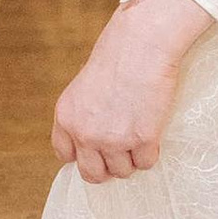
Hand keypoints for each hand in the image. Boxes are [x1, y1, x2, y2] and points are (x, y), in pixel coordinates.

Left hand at [51, 0, 214, 180]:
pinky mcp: (142, 139)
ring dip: (131, 158)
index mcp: (66, 118)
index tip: (96, 150)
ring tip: (139, 132)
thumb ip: (83, 115)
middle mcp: (85, 133)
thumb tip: (94, 142)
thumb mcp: (83, 86)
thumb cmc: (117, 57)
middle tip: (120, 153)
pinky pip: (146, 163)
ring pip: (122, 171)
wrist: (142, 44)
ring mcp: (113, 139)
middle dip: (106, 168)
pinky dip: (151, 152)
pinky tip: (152, 130)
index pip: (65, 156)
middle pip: (92, 174)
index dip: (83, 155)